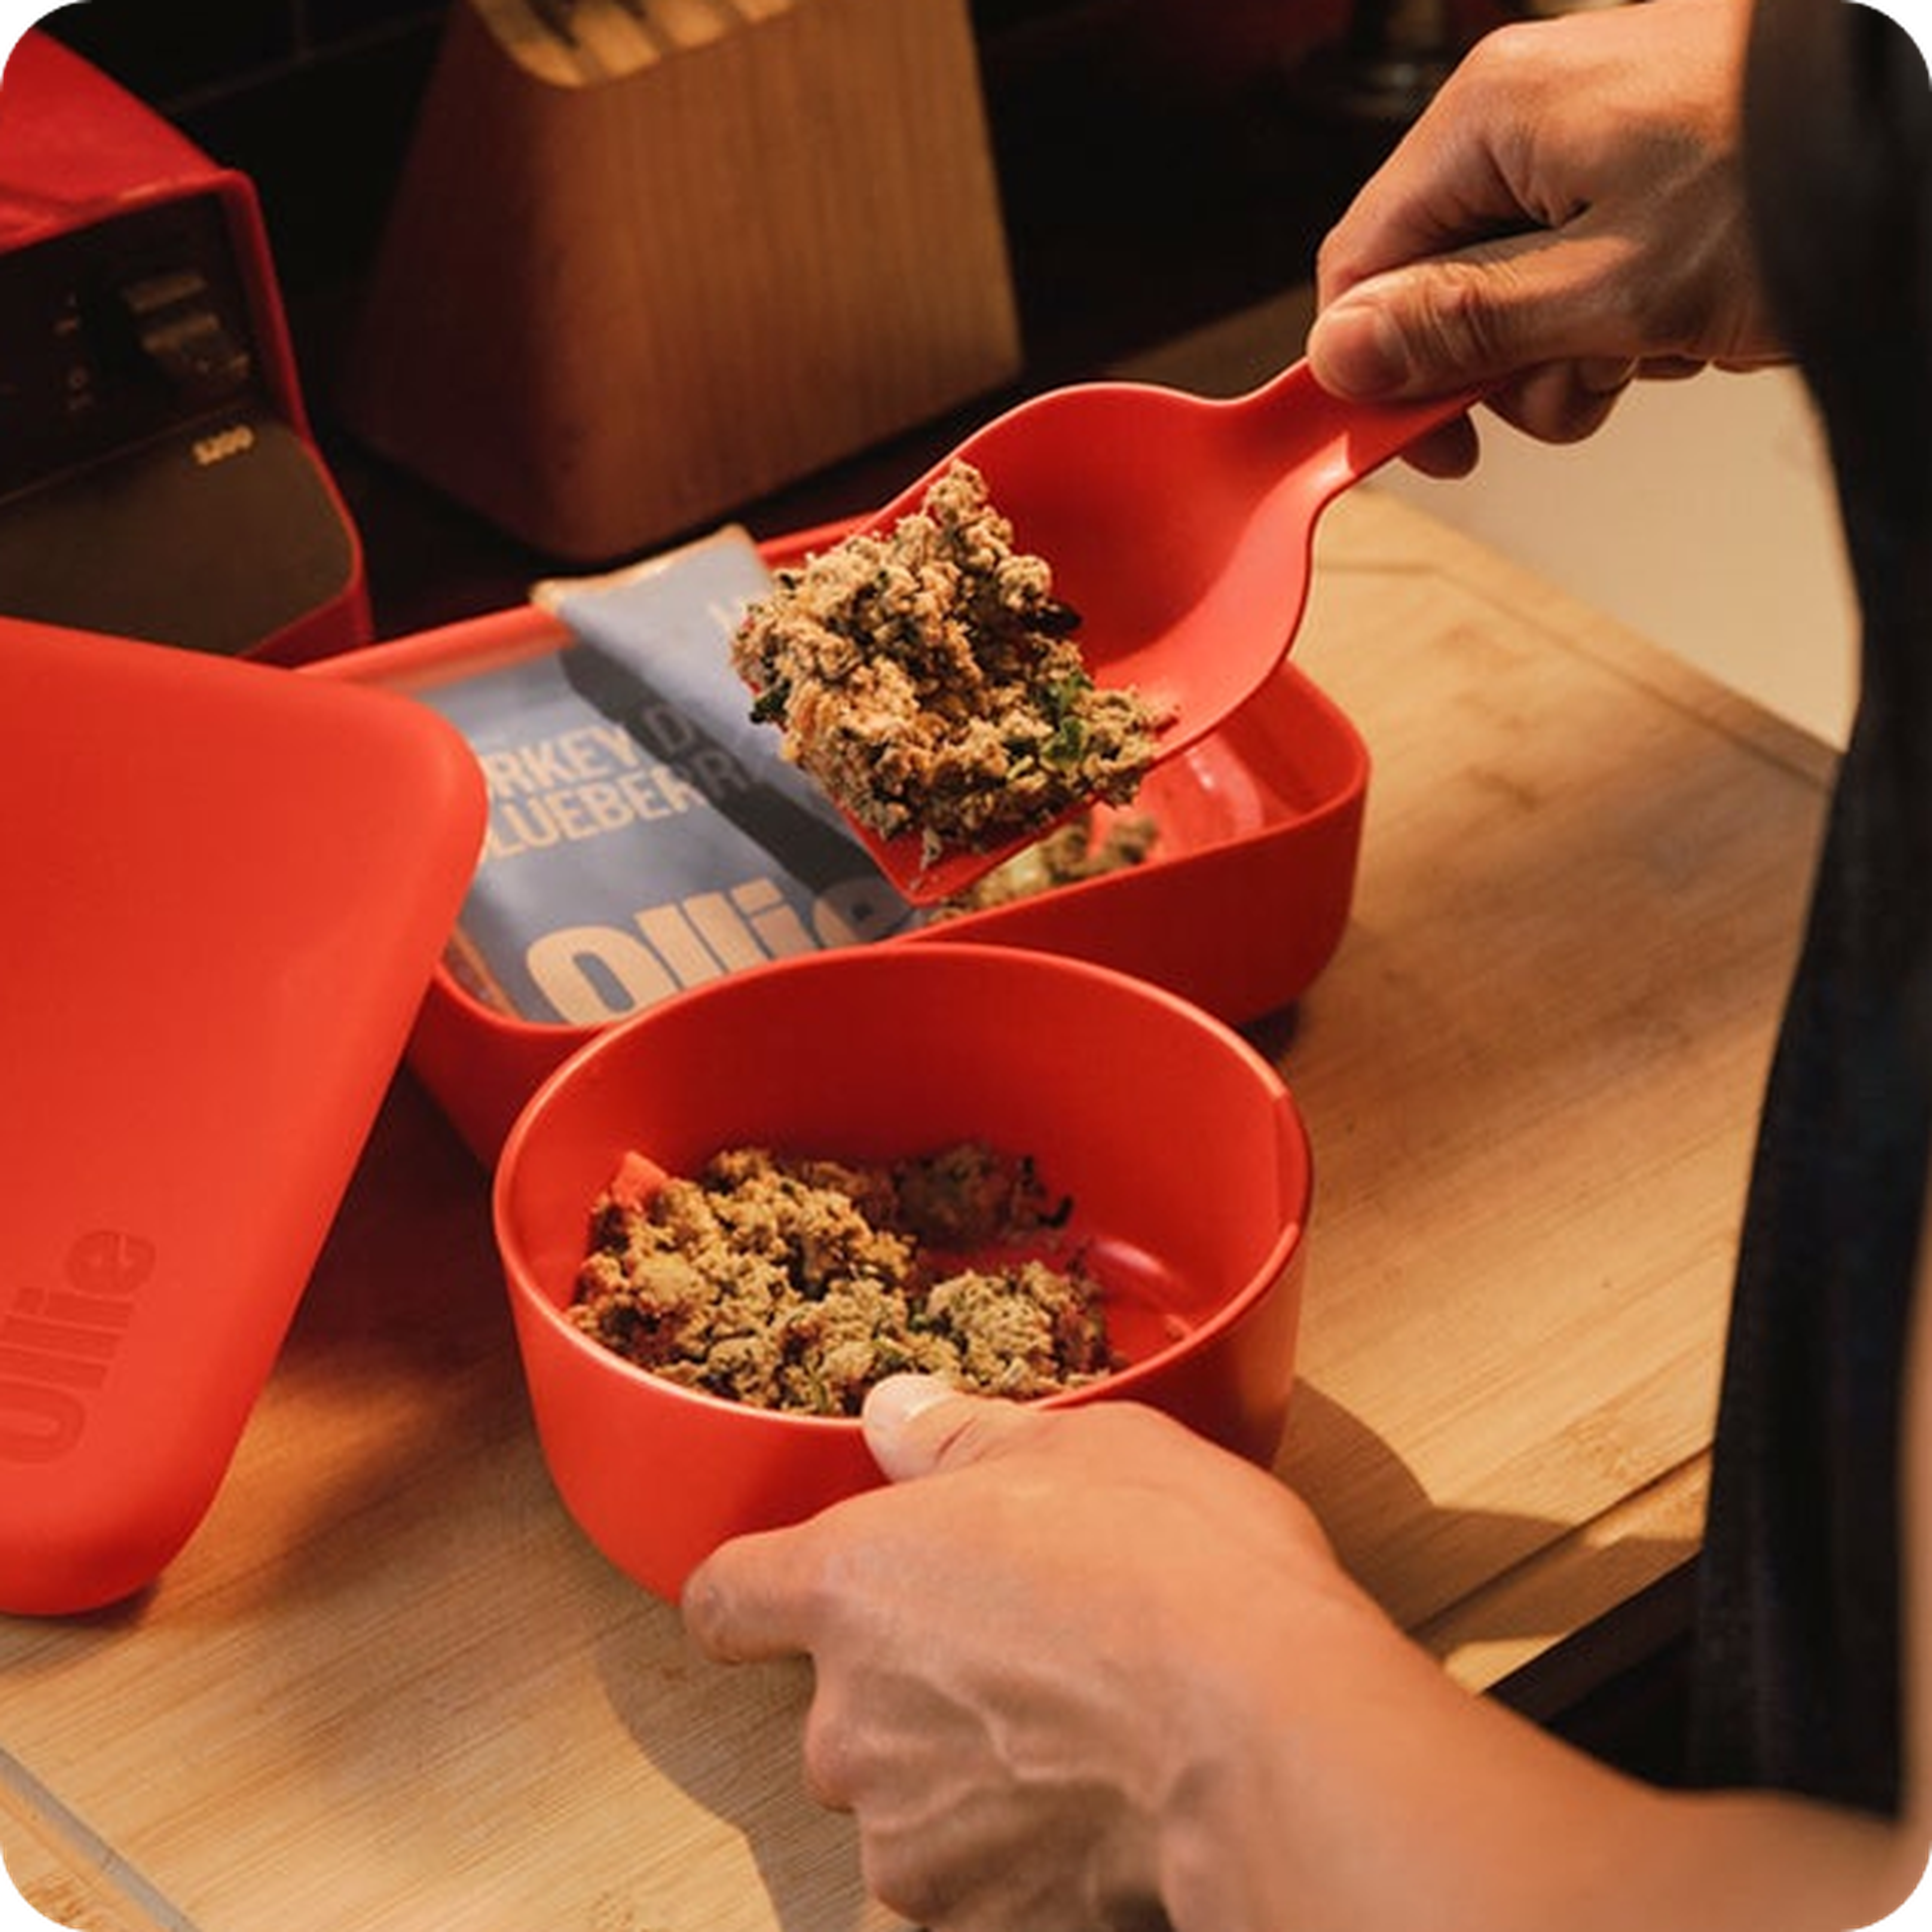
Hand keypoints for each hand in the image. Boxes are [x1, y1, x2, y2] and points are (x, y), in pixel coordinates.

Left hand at [681, 1375, 1358, 1930]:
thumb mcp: (1083, 1450)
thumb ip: (961, 1440)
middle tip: (1025, 1656)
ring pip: (909, 1802)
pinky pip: (977, 1882)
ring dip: (967, 1779)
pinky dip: (1022, 1857)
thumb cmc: (1181, 1574)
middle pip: (838, 1708)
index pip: (728, 1597)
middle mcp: (849, 1718)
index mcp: (853, 1583)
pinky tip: (1105, 1807)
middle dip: (910, 1690)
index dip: (757, 1596)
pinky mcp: (975, 1923)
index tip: (793, 1599)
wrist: (1270, 1737)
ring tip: (1084, 1735)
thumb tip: (896, 1415)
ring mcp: (906, 1836)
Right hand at [1307, 0, 1787, 475]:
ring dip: (1571, 355)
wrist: (1930, 129)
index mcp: (1489, 118)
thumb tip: (1340, 355)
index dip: (1376, 370)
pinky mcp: (1638, 166)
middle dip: (1500, 367)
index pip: (1363, 264)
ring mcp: (1585, 137)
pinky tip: (1684, 318)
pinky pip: (1579, 271)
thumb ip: (1462, 325)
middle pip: (1438, 286)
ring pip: (1512, 294)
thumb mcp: (1608, 287)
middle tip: (1579, 389)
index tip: (1423, 448)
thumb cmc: (1792, 181)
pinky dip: (1621, 318)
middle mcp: (1523, 114)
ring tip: (1654, 346)